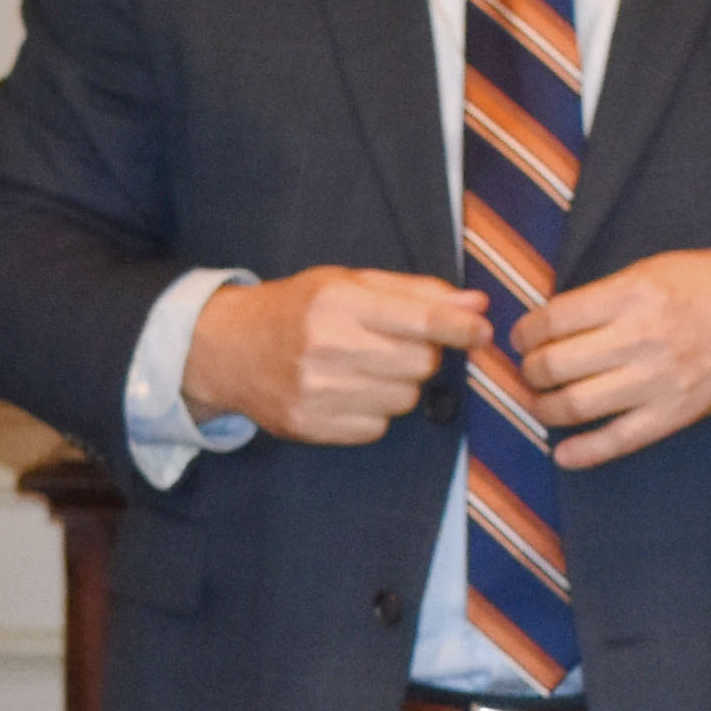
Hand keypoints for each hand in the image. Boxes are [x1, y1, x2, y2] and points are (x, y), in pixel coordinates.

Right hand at [184, 266, 491, 444]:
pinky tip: (346, 392)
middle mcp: (328, 345)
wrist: (227, 349)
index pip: (420, 320)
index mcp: (339, 300)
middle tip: (393, 343)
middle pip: (421, 363)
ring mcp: (318, 391)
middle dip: (421, 353)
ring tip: (363, 367)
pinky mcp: (312, 426)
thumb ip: (415, 293)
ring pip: (404, 399)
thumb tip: (475, 305)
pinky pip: (377, 427)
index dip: (460, 328)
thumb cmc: (297, 310)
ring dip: (398, 385)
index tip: (483, 332)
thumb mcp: (348, 283)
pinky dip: (373, 412)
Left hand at [501, 248, 710, 468]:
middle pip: (556, 364)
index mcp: (634, 294)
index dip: (526, 332)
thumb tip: (557, 321)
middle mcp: (641, 338)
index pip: (554, 319)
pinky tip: (563, 453)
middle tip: (530, 369)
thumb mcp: (658, 269)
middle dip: (530, 370)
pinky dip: (583, 452)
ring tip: (541, 403)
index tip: (523, 338)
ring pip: (576, 405)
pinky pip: (617, 441)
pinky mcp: (674, 414)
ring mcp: (657, 380)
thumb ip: (609, 295)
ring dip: (545, 408)